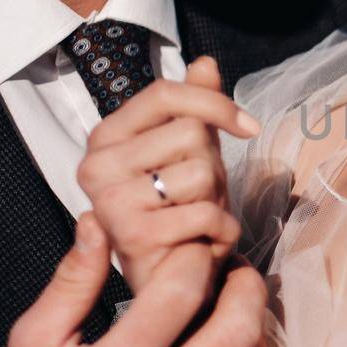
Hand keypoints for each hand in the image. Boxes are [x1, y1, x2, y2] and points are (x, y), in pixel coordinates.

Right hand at [0, 215, 274, 346]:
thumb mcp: (33, 342)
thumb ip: (71, 280)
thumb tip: (99, 222)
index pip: (182, 292)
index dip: (198, 258)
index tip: (196, 250)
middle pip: (237, 331)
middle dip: (247, 288)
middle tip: (239, 275)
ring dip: (254, 340)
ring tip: (237, 323)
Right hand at [78, 56, 260, 292]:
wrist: (173, 282)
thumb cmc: (180, 212)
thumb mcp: (190, 153)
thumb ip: (195, 107)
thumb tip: (204, 63)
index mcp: (107, 137)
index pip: (165, 94)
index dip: (216, 104)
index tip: (250, 127)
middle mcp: (96, 165)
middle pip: (190, 133)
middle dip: (213, 166)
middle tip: (200, 197)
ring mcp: (109, 200)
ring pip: (201, 172)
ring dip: (217, 201)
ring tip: (198, 221)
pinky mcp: (131, 235)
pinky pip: (204, 213)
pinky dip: (221, 231)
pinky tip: (204, 244)